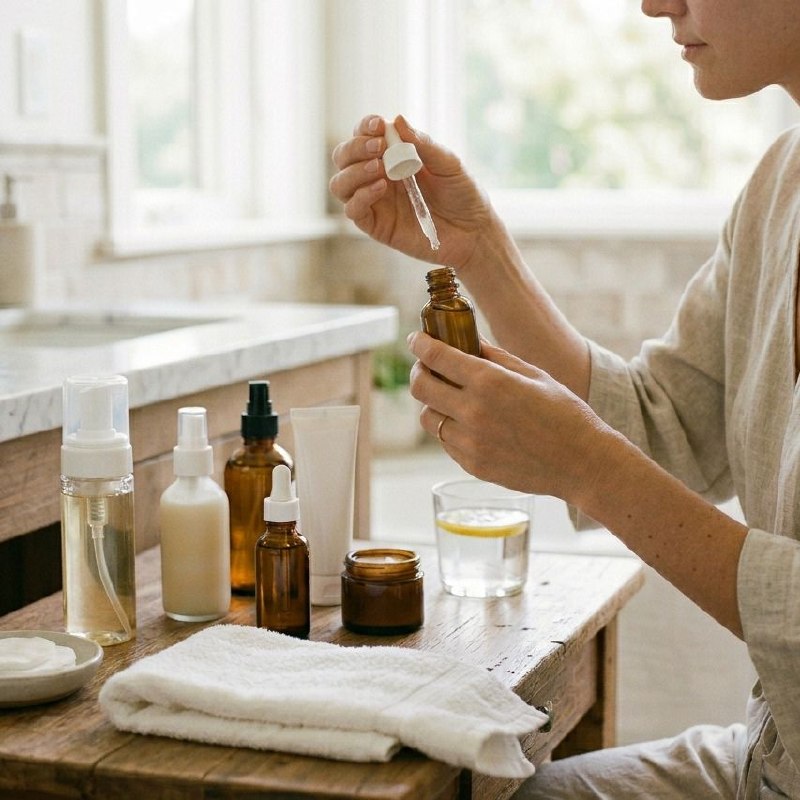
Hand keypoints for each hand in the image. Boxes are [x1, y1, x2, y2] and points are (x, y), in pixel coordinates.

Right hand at [329, 114, 496, 268]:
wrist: (474, 232)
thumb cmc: (463, 195)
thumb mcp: (448, 164)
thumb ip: (423, 145)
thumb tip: (397, 120)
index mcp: (392, 157)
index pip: (363, 136)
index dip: (364, 127)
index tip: (378, 125)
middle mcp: (377, 177)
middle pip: (343, 158)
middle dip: (354, 148)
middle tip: (378, 148)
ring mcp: (375, 202)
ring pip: (340, 184)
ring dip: (353, 172)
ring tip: (379, 168)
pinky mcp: (377, 226)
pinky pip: (353, 211)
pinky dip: (361, 196)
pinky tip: (381, 188)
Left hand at [407, 333, 612, 504]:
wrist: (582, 463)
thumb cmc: (564, 413)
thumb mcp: (533, 374)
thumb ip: (496, 358)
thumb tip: (469, 342)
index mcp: (490, 382)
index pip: (437, 357)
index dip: (420, 344)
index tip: (416, 340)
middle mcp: (474, 412)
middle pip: (421, 387)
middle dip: (418, 372)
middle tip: (426, 367)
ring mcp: (471, 442)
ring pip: (428, 418)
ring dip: (433, 403)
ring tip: (449, 398)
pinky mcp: (473, 465)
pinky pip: (446, 442)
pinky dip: (450, 429)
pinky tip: (467, 423)